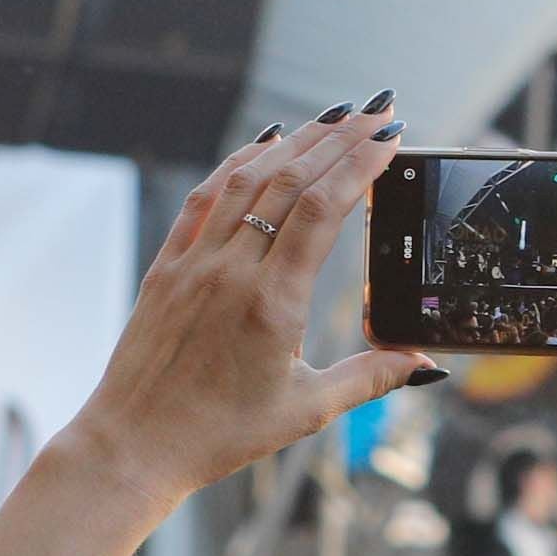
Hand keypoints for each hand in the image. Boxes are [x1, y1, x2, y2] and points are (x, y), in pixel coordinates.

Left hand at [64, 100, 430, 507]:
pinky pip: (204, 198)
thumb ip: (369, 379)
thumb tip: (423, 365)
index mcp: (273, 302)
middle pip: (291, 181)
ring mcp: (194, 262)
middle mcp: (232, 270)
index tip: (390, 137)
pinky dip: (237, 164)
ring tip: (331, 118)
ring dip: (293, 142)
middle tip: (376, 111)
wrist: (133, 444)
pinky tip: (262, 147)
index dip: (360, 165)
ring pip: (247, 179)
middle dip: (339, 139)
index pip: (324, 210)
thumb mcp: (306, 410)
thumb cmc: (219, 435)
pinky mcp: (167, 266)